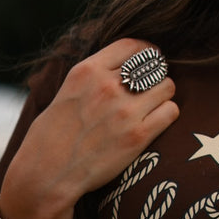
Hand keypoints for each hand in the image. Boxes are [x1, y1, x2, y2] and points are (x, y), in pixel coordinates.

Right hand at [0, 38, 178, 218]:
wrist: (48, 173)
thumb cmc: (53, 136)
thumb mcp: (68, 90)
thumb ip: (94, 77)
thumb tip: (120, 69)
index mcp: (87, 70)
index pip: (133, 46)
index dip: (147, 52)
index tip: (150, 63)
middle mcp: (107, 86)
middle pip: (154, 65)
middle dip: (156, 76)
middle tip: (152, 91)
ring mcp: (124, 111)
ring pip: (166, 87)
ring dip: (163, 96)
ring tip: (153, 108)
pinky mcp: (137, 136)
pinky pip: (170, 112)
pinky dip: (168, 115)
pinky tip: (156, 123)